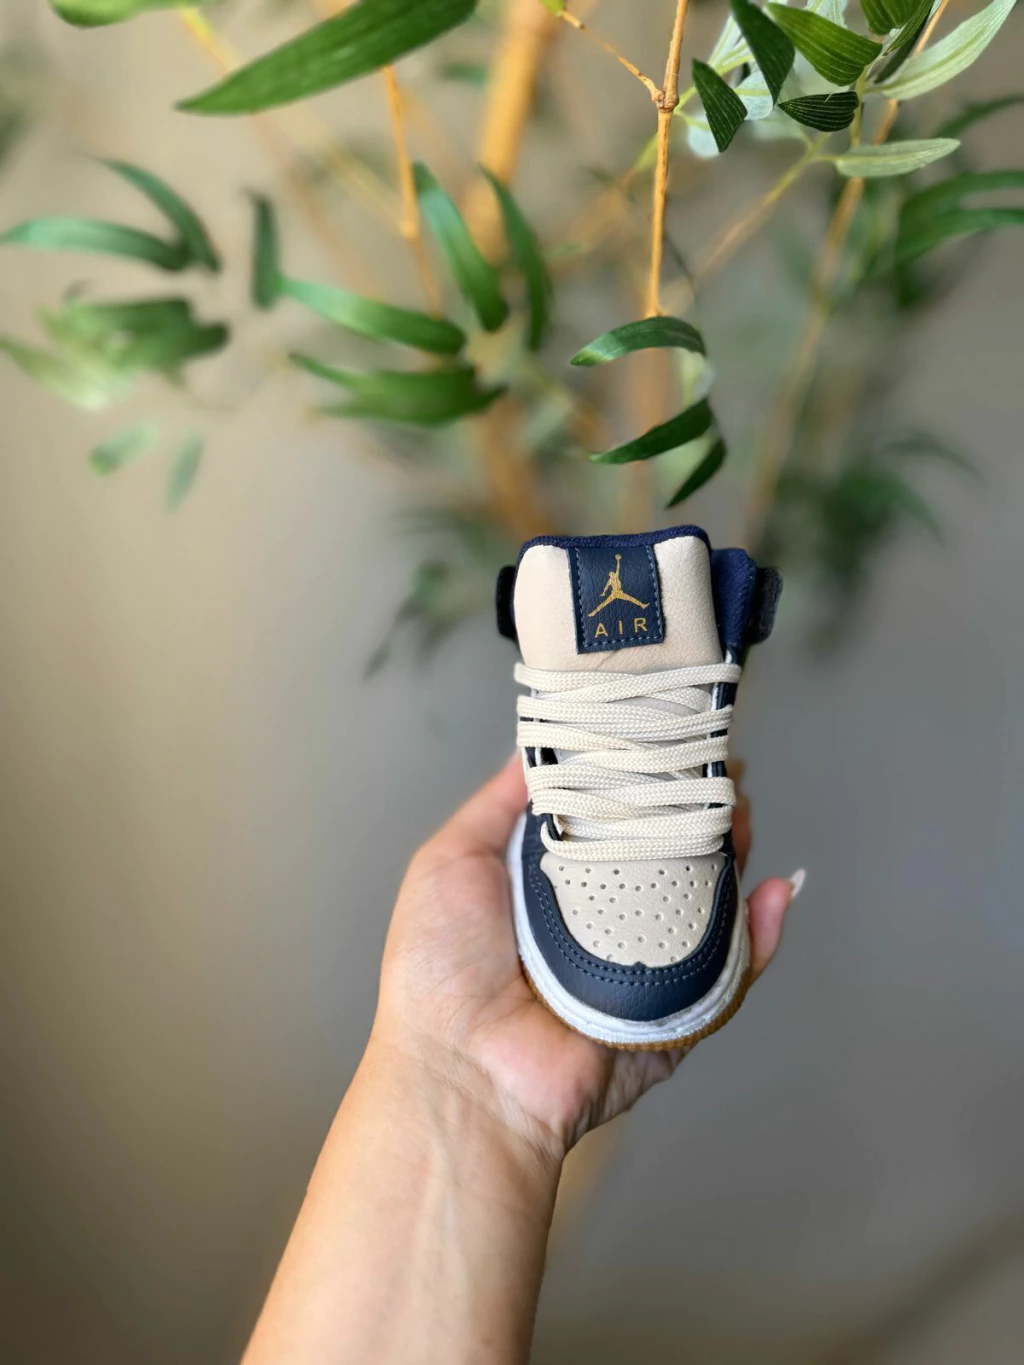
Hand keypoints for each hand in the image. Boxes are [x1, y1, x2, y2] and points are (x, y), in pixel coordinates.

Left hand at [372, 755, 799, 1162]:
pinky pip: (733, 972)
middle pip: (668, 858)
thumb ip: (499, 803)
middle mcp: (601, 922)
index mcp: (552, 886)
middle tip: (720, 778)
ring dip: (735, 858)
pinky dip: (764, 932)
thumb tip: (539, 746)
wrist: (463, 1072)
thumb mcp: (452, 861)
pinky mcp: (675, 1013)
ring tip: (742, 818)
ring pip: (709, 905)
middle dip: (698, 815)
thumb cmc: (441, 969)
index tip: (670, 746)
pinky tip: (775, 890)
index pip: (614, 825)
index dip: (643, 786)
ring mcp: (643, 968)